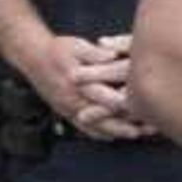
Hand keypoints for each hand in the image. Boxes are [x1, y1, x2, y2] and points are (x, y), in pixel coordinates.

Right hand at [34, 35, 148, 141]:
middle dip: (127, 126)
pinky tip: (114, 136)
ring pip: (97, 127)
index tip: (145, 110)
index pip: (107, 100)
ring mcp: (71, 110)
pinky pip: (85, 129)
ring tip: (138, 134)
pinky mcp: (67, 113)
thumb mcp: (76, 45)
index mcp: (80, 86)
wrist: (32, 58)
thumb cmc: (57, 50)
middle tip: (149, 129)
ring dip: (117, 132)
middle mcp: (76, 102)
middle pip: (105, 120)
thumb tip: (114, 55)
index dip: (127, 106)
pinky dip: (101, 133)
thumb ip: (95, 53)